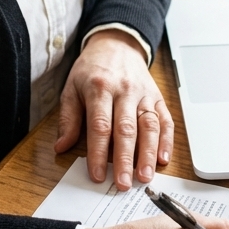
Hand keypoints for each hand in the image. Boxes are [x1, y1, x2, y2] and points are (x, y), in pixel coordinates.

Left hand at [55, 30, 173, 190]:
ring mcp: (144, 94)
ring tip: (145, 176)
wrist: (117, 44)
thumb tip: (61, 147)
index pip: (99, 125)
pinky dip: (166, 140)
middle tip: (124, 183)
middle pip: (126, 129)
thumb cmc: (92, 69)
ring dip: (148, 153)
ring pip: (149, 126)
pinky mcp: (157, 97)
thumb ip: (68, 119)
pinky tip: (163, 158)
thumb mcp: (71, 88)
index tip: (97, 175)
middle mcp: (124, 91)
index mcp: (99, 88)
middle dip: (125, 159)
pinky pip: (165, 120)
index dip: (98, 153)